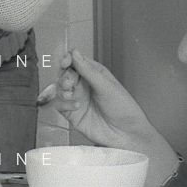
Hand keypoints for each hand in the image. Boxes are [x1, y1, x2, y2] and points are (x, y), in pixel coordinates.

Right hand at [39, 50, 178, 186]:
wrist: (126, 134)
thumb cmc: (123, 108)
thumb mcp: (107, 86)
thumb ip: (88, 71)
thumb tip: (74, 53)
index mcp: (94, 74)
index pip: (75, 61)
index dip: (68, 59)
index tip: (65, 62)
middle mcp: (84, 85)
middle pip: (65, 73)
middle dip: (64, 76)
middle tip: (69, 83)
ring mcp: (77, 99)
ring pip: (60, 88)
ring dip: (62, 89)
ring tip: (70, 93)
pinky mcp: (72, 114)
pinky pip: (60, 105)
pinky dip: (64, 104)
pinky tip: (75, 106)